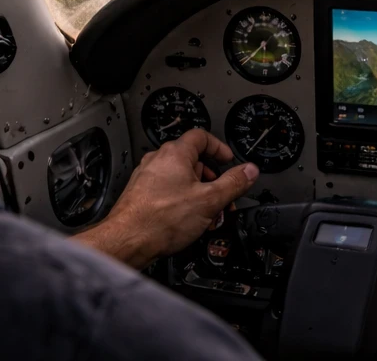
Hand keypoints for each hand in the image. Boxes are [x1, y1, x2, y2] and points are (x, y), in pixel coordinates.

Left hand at [72, 128, 258, 268]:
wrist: (127, 241)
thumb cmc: (159, 220)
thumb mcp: (209, 201)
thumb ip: (234, 183)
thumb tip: (249, 171)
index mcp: (175, 153)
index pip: (202, 137)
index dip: (219, 148)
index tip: (229, 161)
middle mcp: (158, 160)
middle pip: (192, 159)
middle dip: (211, 178)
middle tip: (221, 194)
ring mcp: (146, 177)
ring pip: (179, 177)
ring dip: (197, 191)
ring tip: (206, 212)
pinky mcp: (140, 194)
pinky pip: (167, 190)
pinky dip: (181, 200)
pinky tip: (187, 220)